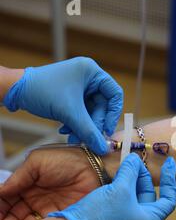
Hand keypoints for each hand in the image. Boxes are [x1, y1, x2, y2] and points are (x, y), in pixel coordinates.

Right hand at [0, 148, 97, 219]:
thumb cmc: (70, 160)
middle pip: (11, 216)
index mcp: (27, 184)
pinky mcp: (58, 219)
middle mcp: (35, 199)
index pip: (5, 199)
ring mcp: (46, 210)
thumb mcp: (38, 162)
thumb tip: (0, 191)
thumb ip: (19, 177)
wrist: (97, 169)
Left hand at [3, 57, 122, 154]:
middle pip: (102, 106)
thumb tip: (103, 148)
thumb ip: (89, 131)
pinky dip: (76, 123)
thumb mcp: (69, 112)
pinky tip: (66, 131)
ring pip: (91, 112)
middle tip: (90, 138)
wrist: (16, 91)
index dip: (112, 113)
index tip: (106, 129)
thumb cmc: (41, 91)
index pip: (114, 94)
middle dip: (94, 124)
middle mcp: (88, 78)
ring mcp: (79, 87)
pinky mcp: (71, 96)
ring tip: (75, 138)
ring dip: (84, 127)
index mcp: (92, 72)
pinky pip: (81, 113)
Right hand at [49, 154, 175, 219]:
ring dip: (130, 179)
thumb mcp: (121, 189)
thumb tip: (134, 159)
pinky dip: (121, 185)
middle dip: (142, 176)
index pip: (168, 200)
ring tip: (125, 165)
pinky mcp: (112, 218)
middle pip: (148, 195)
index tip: (170, 164)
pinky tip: (116, 175)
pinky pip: (122, 198)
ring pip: (134, 195)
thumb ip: (131, 171)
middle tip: (134, 161)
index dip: (170, 180)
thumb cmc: (101, 214)